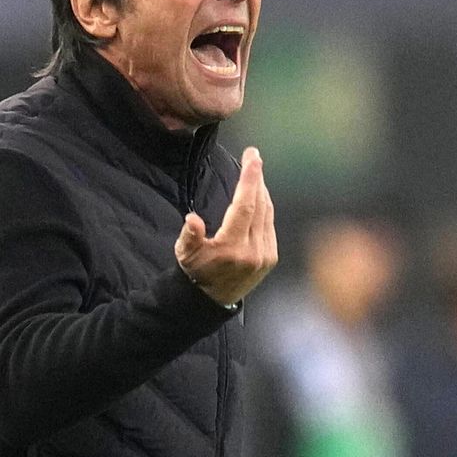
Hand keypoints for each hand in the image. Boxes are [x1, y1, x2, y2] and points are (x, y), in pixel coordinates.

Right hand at [175, 146, 277, 305]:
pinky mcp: (270, 258)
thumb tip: (193, 219)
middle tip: (253, 155)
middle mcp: (252, 251)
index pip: (245, 206)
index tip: (253, 158)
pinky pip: (269, 224)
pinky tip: (258, 195)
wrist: (210, 300)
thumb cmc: (195, 271)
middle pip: (259, 205)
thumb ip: (190, 236)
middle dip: (257, 178)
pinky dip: (265, 206)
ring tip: (254, 171)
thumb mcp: (185, 254)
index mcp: (231, 248)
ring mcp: (265, 255)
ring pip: (267, 213)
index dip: (250, 180)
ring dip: (261, 190)